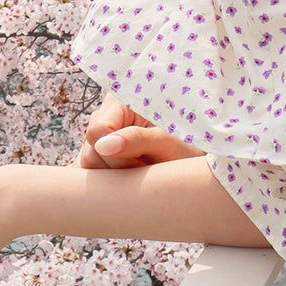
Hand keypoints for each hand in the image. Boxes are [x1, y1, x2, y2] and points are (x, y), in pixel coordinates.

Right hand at [78, 91, 203, 168]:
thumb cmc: (189, 145)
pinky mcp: (102, 155)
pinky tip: (129, 180)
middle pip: (90, 151)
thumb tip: (103, 146)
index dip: (116, 154)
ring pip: (88, 165)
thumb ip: (137, 140)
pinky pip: (92, 174)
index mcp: (120, 101)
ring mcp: (102, 137)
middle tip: (145, 169)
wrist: (197, 159)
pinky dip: (108, 184)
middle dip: (116, 168)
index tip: (142, 163)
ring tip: (142, 173)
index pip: (97, 131)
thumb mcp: (169, 142)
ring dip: (114, 178)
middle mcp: (106, 116)